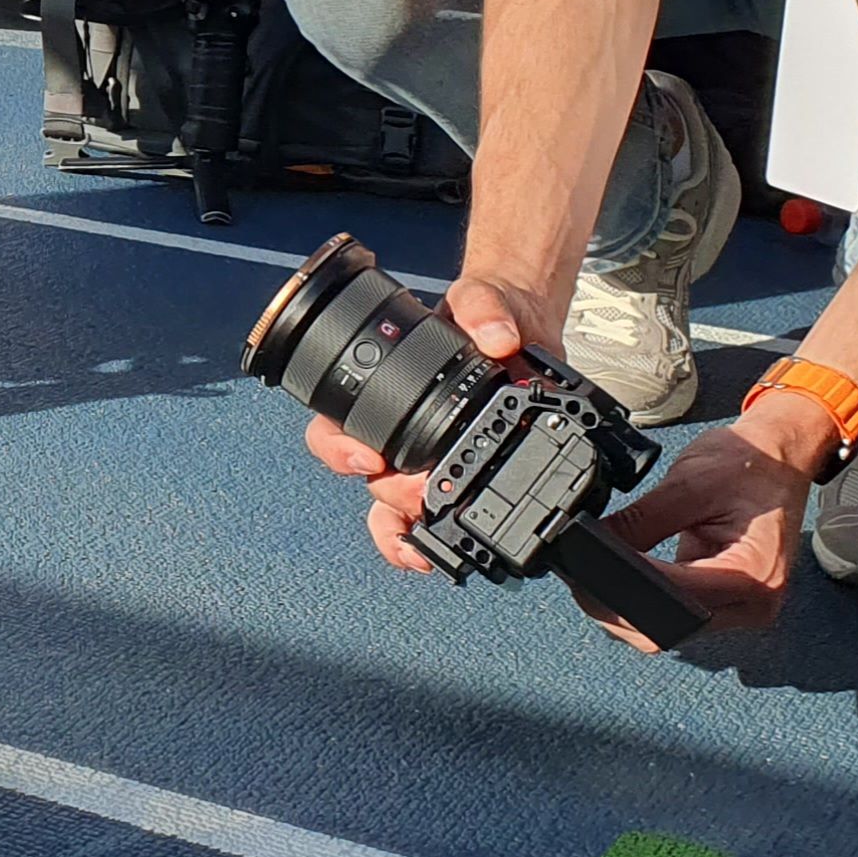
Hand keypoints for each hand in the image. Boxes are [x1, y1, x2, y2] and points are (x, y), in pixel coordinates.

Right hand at [304, 274, 557, 572]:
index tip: (369, 455)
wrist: (522, 328)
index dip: (339, 446)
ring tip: (422, 545)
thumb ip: (484, 306)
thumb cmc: (487, 312)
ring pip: (389, 508)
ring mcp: (427, 457)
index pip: (334, 423)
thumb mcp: (482, 298)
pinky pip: (433, 522)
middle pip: (362, 474)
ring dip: (399, 528)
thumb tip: (497, 335)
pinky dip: (428, 544)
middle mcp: (395, 429)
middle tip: (416, 491)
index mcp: (383, 389)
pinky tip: (438, 558)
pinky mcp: (464, 476)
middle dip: (386, 491)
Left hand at [591, 410, 821, 650]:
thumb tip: (592, 542)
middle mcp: (751, 605)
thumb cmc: (750, 464)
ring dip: (624, 608)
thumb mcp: (690, 483)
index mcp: (754, 575)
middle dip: (614, 608)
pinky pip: (673, 613)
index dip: (619, 589)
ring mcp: (739, 608)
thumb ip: (640, 520)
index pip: (674, 599)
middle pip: (668, 629)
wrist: (781, 457)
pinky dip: (641, 600)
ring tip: (588, 572)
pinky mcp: (723, 601)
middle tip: (573, 575)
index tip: (581, 572)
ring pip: (666, 629)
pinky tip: (612, 578)